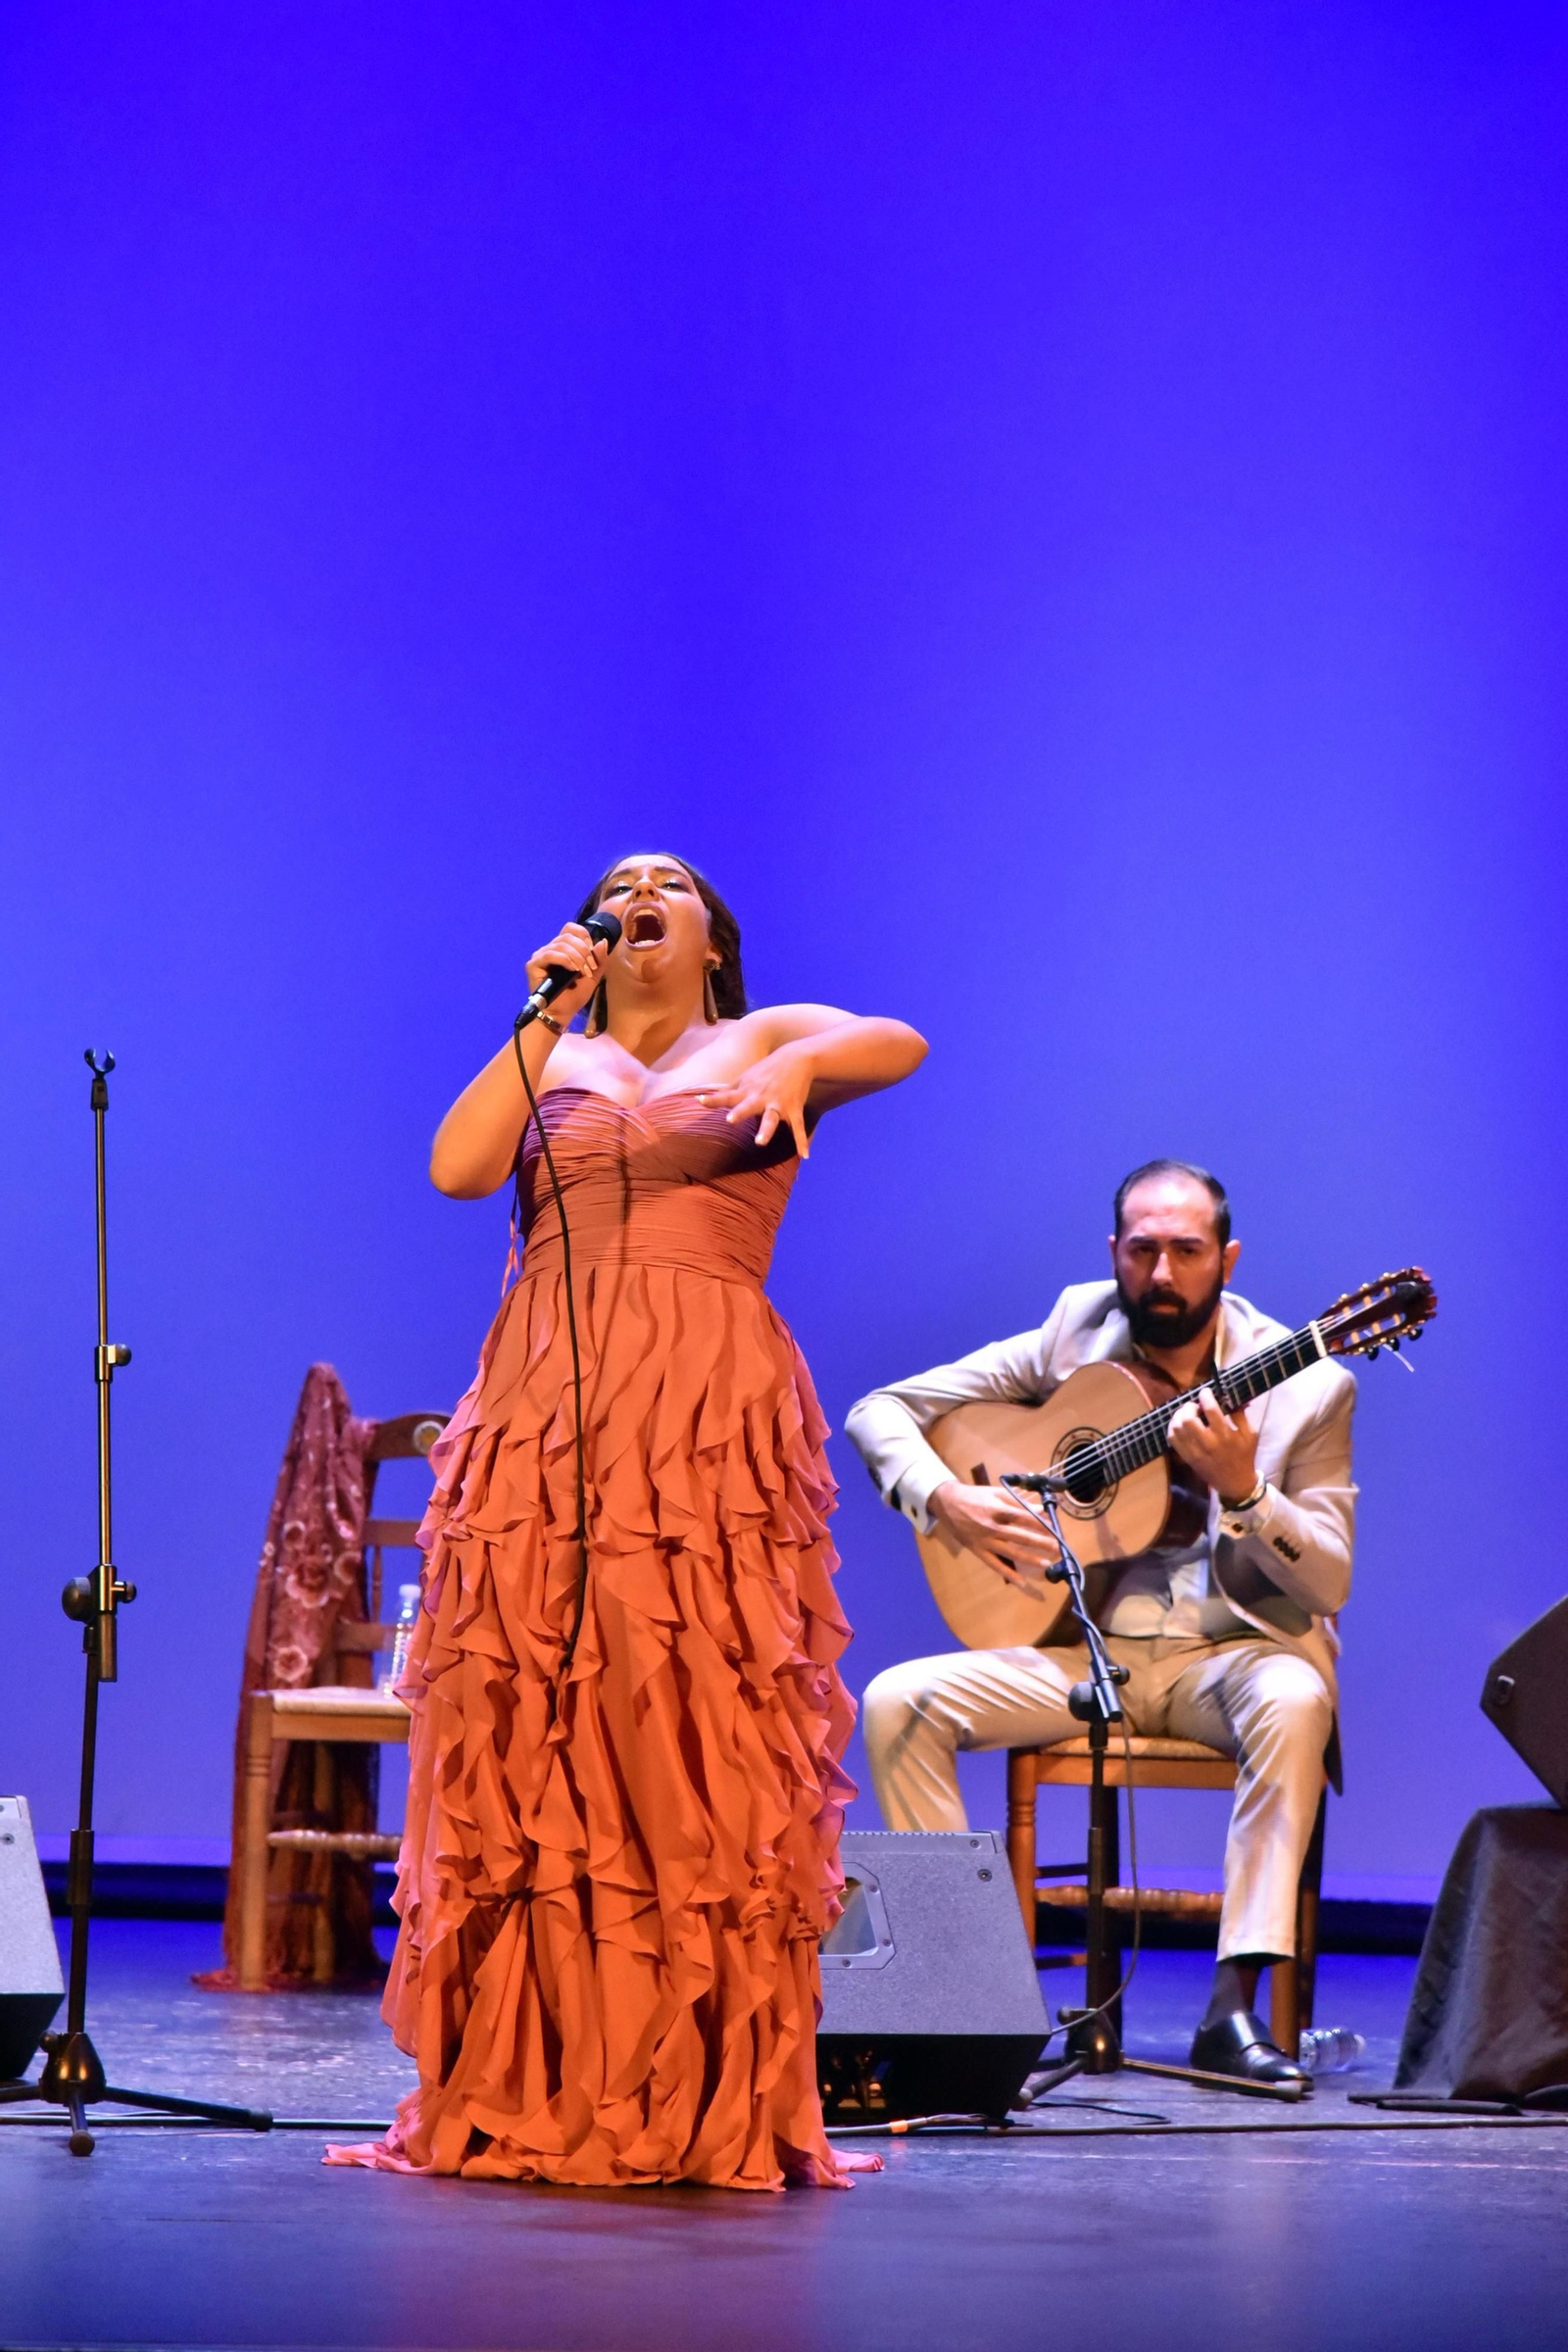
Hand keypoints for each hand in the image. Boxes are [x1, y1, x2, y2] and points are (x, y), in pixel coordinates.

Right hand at [524, 923, 610, 1025]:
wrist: (561, 1014)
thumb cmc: (574, 997)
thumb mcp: (593, 977)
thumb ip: (599, 960)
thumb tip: (602, 941)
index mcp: (563, 949)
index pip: (571, 929)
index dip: (584, 935)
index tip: (593, 951)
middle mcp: (550, 949)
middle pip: (568, 935)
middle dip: (584, 950)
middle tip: (590, 967)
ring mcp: (541, 956)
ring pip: (561, 944)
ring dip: (577, 957)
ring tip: (583, 972)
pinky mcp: (533, 965)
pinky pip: (550, 954)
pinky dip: (565, 959)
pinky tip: (572, 970)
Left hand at [697, 1041, 817, 1158]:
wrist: (797, 1059)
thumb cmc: (767, 1069)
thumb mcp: (746, 1076)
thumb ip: (730, 1089)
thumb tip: (709, 1096)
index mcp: (747, 1091)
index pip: (727, 1096)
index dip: (713, 1099)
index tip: (700, 1100)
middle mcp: (761, 1097)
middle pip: (748, 1106)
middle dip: (740, 1112)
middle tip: (730, 1119)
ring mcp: (778, 1104)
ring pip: (771, 1118)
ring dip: (765, 1130)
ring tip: (760, 1142)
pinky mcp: (794, 1109)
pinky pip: (798, 1127)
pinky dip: (802, 1141)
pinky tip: (804, 1155)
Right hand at [928, 1481, 1060, 1589]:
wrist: (947, 1503)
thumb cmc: (975, 1496)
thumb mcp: (996, 1492)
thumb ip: (1018, 1501)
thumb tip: (1040, 1509)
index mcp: (997, 1509)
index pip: (1024, 1518)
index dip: (1040, 1524)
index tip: (1054, 1528)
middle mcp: (992, 1526)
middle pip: (1021, 1536)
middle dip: (1041, 1542)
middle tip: (1057, 1548)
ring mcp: (985, 1541)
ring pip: (1011, 1552)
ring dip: (1030, 1559)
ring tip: (1046, 1564)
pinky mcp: (979, 1551)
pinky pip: (995, 1565)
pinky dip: (1009, 1574)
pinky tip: (1022, 1582)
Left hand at [1167, 1387, 1258, 1507]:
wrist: (1235, 1482)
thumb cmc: (1244, 1455)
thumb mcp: (1250, 1434)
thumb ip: (1240, 1414)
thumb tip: (1229, 1397)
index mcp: (1225, 1435)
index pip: (1211, 1409)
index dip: (1205, 1396)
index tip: (1205, 1392)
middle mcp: (1208, 1442)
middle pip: (1188, 1418)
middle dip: (1189, 1406)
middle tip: (1195, 1406)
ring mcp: (1195, 1451)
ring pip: (1177, 1428)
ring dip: (1179, 1416)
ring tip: (1187, 1414)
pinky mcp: (1187, 1457)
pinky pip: (1172, 1439)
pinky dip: (1173, 1427)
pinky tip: (1180, 1424)